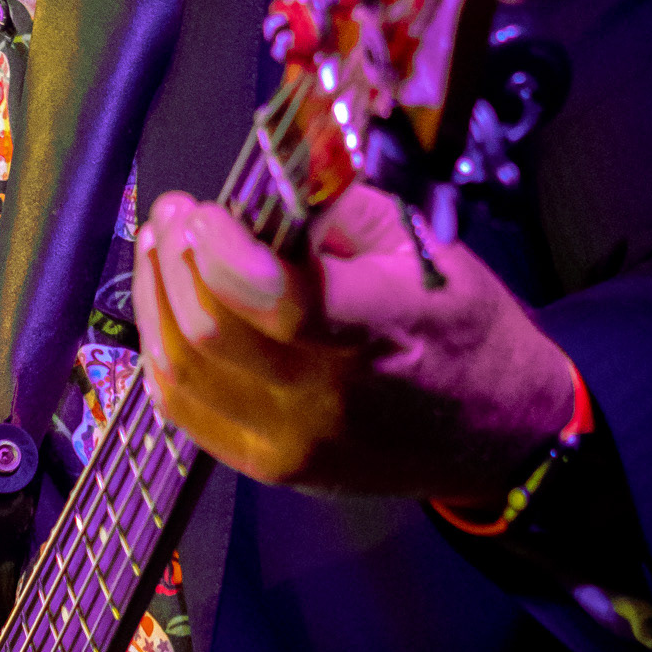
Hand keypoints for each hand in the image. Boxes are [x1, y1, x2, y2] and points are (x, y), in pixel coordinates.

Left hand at [132, 184, 573, 505]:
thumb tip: (262, 184)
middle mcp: (328, 396)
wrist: (496, 434)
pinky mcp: (270, 466)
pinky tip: (165, 310)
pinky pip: (185, 411)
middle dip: (175, 258)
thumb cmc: (465, 329)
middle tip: (175, 214)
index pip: (279, 298)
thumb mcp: (424, 245)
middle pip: (212, 333)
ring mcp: (293, 441)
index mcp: (380, 328)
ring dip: (155, 299)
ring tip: (159, 249)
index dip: (222, 249)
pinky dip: (160, 354)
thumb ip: (338, 209)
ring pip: (183, 372)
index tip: (206, 209)